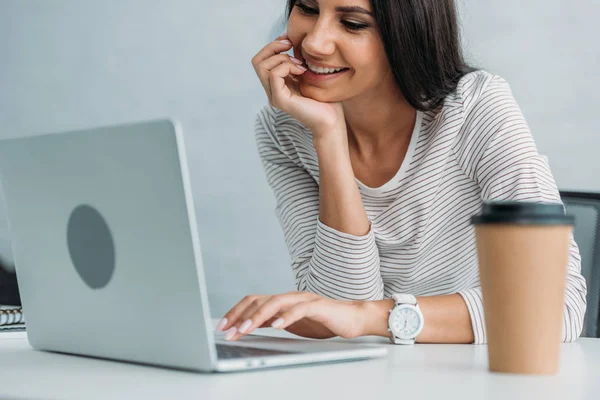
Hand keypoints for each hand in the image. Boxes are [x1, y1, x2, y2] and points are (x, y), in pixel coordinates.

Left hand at [216, 291, 365, 340]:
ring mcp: (303, 299)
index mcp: (282, 301)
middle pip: (259, 300)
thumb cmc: (323, 321)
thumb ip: (273, 322)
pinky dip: (286, 317)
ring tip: (245, 328)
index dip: (235, 312)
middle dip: (240, 315)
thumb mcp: (291, 324)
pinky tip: (276, 325)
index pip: (253, 301)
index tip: (222, 326)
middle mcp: (289, 297)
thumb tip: (249, 327)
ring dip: (257, 316)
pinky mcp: (318, 306)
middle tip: (228, 331)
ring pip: (275, 302)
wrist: (353, 318)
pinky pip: (300, 309)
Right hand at [251, 33, 345, 133]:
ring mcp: (274, 96)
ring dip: (282, 58)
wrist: (331, 119)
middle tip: (291, 47)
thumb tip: (290, 40)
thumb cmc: (324, 99)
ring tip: (300, 65)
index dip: (273, 45)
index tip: (290, 40)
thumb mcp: (308, 74)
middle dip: (273, 48)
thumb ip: (296, 62)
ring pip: (262, 66)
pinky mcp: (280, 100)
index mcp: (277, 85)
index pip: (261, 60)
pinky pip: (274, 75)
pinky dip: (287, 67)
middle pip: (257, 61)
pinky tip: (301, 72)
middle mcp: (272, 91)